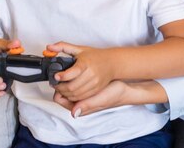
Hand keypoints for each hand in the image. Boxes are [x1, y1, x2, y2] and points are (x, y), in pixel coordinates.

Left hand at [47, 41, 113, 100]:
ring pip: (76, 94)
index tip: (56, 76)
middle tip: (54, 84)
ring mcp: (95, 83)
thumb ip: (63, 47)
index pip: (73, 72)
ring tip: (59, 88)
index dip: (63, 75)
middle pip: (73, 86)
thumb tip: (49, 47)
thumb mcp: (79, 49)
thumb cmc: (95, 56)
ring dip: (65, 93)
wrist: (112, 63)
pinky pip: (83, 97)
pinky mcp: (96, 90)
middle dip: (60, 87)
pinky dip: (73, 97)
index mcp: (86, 63)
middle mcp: (91, 74)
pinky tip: (68, 93)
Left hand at [53, 80, 167, 117]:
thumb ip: (87, 105)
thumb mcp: (100, 99)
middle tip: (60, 71)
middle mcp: (79, 103)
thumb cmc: (114, 95)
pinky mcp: (86, 90)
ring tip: (66, 69)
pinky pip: (74, 83)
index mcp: (81, 108)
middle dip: (60, 83)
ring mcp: (82, 96)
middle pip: (61, 92)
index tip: (58, 77)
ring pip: (66, 87)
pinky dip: (72, 77)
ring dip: (65, 80)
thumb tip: (74, 113)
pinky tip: (74, 70)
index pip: (59, 99)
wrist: (125, 88)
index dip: (57, 88)